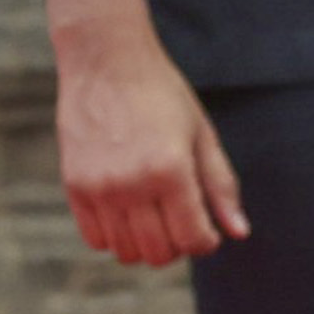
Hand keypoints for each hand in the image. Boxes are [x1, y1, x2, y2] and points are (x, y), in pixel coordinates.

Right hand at [53, 28, 248, 268]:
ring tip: (152, 216)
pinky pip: (95, 239)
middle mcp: (132, 184)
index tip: (206, 228)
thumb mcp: (201, 134)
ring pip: (126, 252)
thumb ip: (221, 186)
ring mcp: (99, 187)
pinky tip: (126, 212)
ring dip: (145, 244)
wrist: (105, 60)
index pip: (193, 239)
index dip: (206, 241)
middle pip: (159, 253)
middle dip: (178, 246)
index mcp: (170, 170)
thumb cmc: (161, 94)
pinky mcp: (74, 186)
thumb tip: (239, 233)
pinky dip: (114, 237)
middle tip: (180, 220)